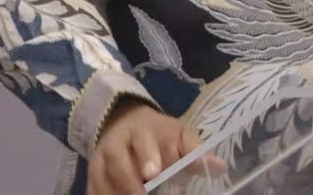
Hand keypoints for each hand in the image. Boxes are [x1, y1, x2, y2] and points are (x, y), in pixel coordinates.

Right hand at [89, 99, 225, 194]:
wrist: (125, 124)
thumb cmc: (160, 136)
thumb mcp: (180, 136)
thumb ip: (195, 152)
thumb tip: (220, 167)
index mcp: (146, 129)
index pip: (147, 140)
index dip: (149, 155)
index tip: (154, 172)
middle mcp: (120, 141)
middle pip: (119, 159)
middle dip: (128, 179)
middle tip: (142, 194)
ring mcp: (103, 156)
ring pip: (102, 175)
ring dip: (115, 191)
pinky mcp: (92, 171)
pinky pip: (93, 186)